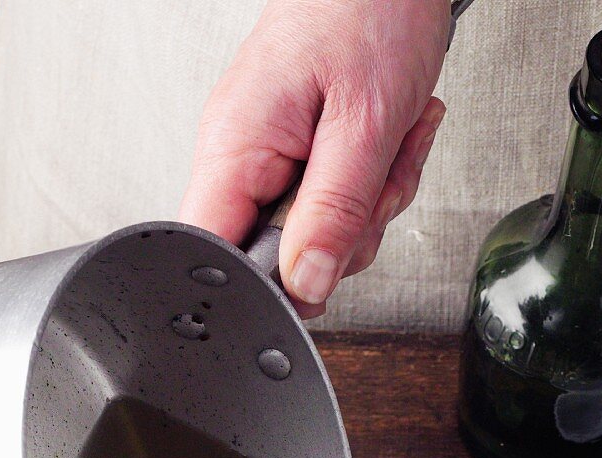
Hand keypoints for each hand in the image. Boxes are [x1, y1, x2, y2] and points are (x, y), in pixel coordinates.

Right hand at [179, 0, 450, 317]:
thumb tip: (305, 284)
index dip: (265, 286)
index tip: (317, 271)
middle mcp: (243, 158)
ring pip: (319, 240)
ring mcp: (272, 160)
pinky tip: (388, 146)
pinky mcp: (301, 159)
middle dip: (344, 239)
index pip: (213, 253)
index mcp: (235, 148)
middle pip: (277, 259)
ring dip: (370, 210)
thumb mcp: (365, 127)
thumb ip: (334, 214)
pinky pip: (338, 211)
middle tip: (373, 187)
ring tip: (386, 152)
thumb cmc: (371, 14)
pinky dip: (376, 189)